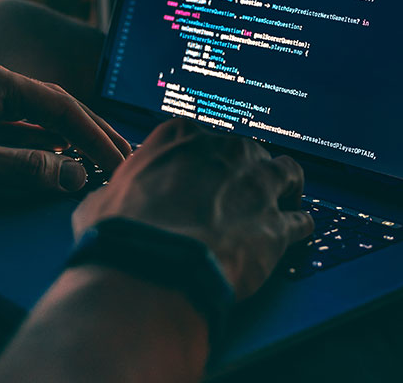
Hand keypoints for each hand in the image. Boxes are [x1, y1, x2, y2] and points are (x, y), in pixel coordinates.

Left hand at [0, 62, 130, 202]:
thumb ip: (22, 169)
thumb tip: (74, 174)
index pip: (62, 107)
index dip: (95, 135)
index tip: (119, 160)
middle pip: (55, 112)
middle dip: (90, 135)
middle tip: (123, 158)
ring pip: (35, 127)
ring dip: (66, 147)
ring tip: (99, 166)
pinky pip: (13, 140)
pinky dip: (38, 155)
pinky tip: (53, 169)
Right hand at [72, 118, 313, 298]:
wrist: (150, 266)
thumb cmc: (121, 232)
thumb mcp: (103, 199)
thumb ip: (119, 190)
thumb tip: (110, 201)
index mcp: (182, 136)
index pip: (202, 138)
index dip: (204, 159)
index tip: (203, 173)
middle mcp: (225, 150)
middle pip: (247, 151)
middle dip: (244, 171)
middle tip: (239, 193)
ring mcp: (256, 183)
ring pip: (286, 172)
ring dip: (285, 186)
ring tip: (284, 200)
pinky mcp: (277, 223)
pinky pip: (300, 220)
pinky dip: (298, 227)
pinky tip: (297, 233)